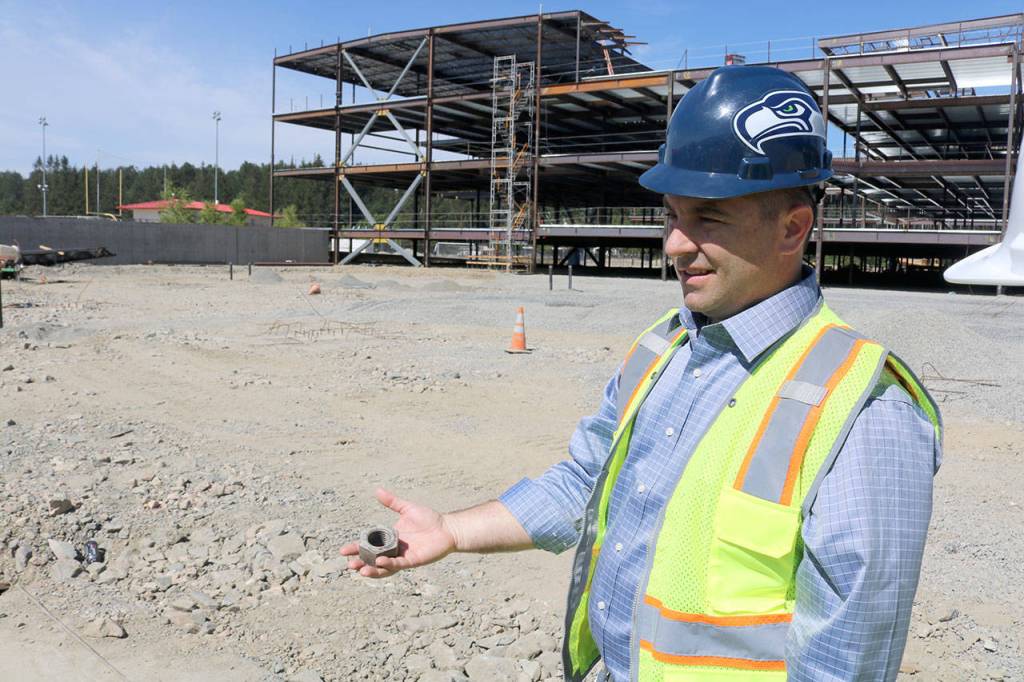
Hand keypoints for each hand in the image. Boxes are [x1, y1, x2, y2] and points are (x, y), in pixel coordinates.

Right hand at [340, 488, 457, 577]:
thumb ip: (392, 501)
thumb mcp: (406, 508)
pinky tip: (379, 562)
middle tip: (349, 565)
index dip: (356, 549)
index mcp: (390, 538)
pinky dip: (388, 564)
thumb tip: (377, 490)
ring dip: (372, 570)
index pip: (369, 546)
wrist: (447, 528)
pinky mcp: (412, 561)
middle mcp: (394, 550)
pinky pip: (398, 565)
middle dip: (360, 563)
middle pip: (373, 560)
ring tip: (360, 571)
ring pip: (384, 567)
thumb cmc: (429, 519)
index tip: (343, 551)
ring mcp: (402, 557)